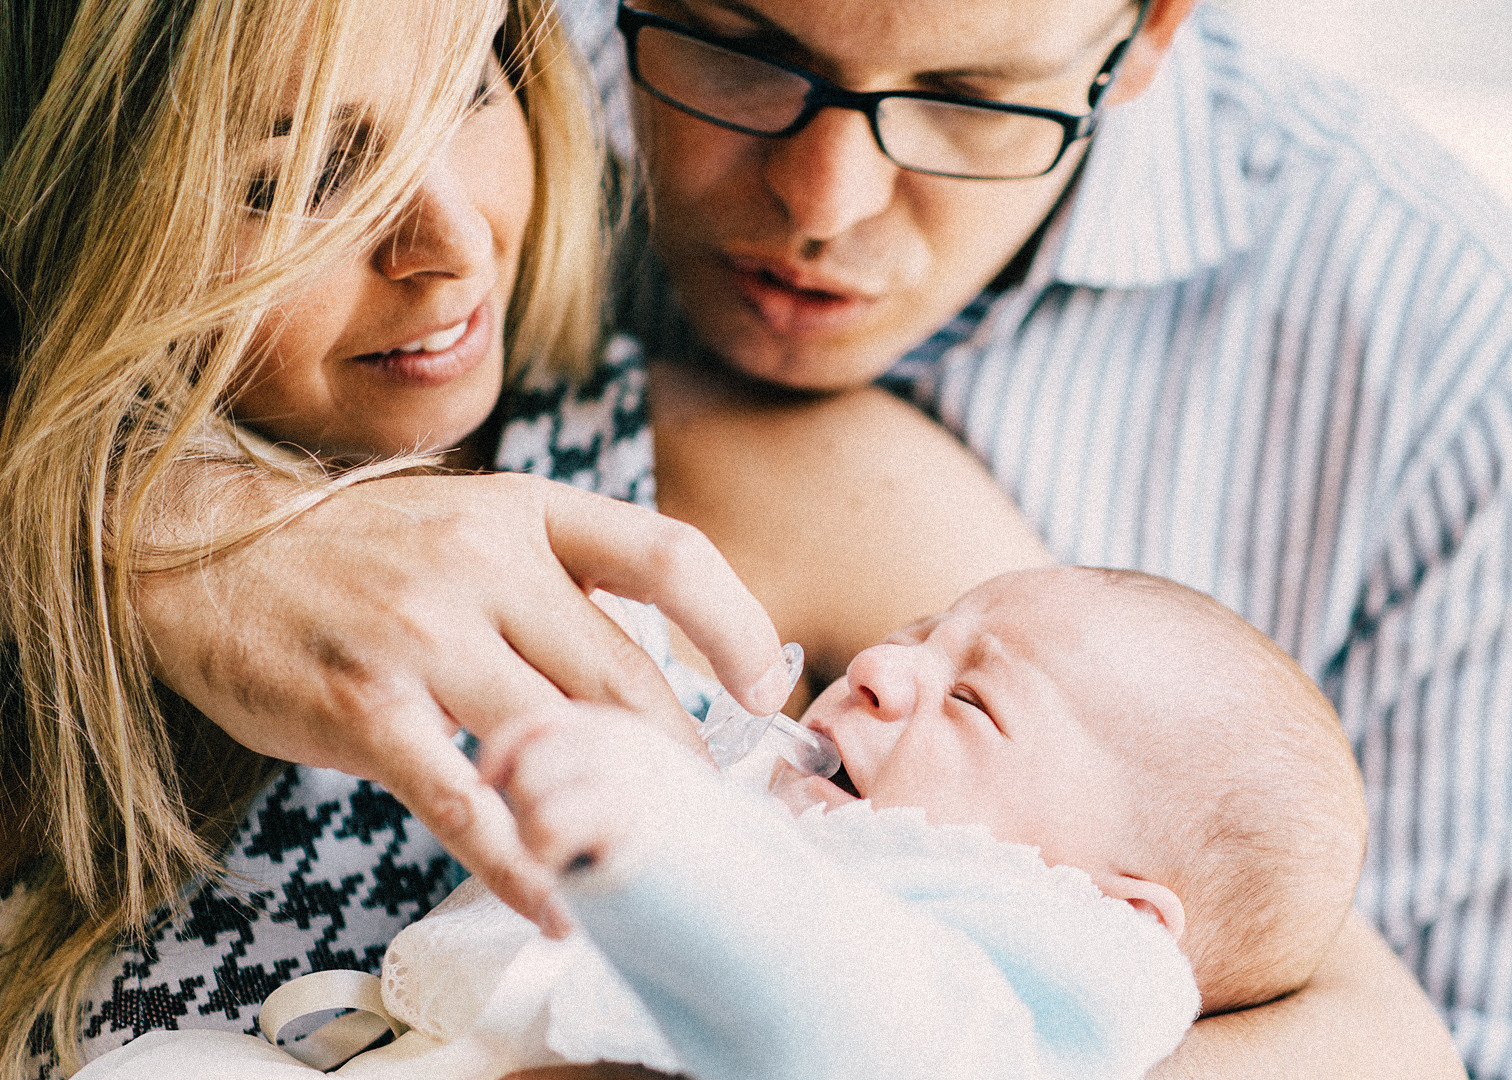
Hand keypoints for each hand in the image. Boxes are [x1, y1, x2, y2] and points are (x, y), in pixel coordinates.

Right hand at [137, 471, 785, 931]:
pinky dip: (518, 864)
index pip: (665, 555)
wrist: (195, 548)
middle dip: (680, 759)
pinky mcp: (363, 705)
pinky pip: (463, 801)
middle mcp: (483, 561)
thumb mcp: (470, 525)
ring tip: (643, 865)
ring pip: (556, 739)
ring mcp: (421, 631)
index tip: (766, 688)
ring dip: (609, 813)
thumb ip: (555, 586)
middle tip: (709, 814)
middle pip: (624, 674)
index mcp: (526, 512)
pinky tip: (553, 904)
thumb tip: (652, 677)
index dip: (734, 624)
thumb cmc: (357, 550)